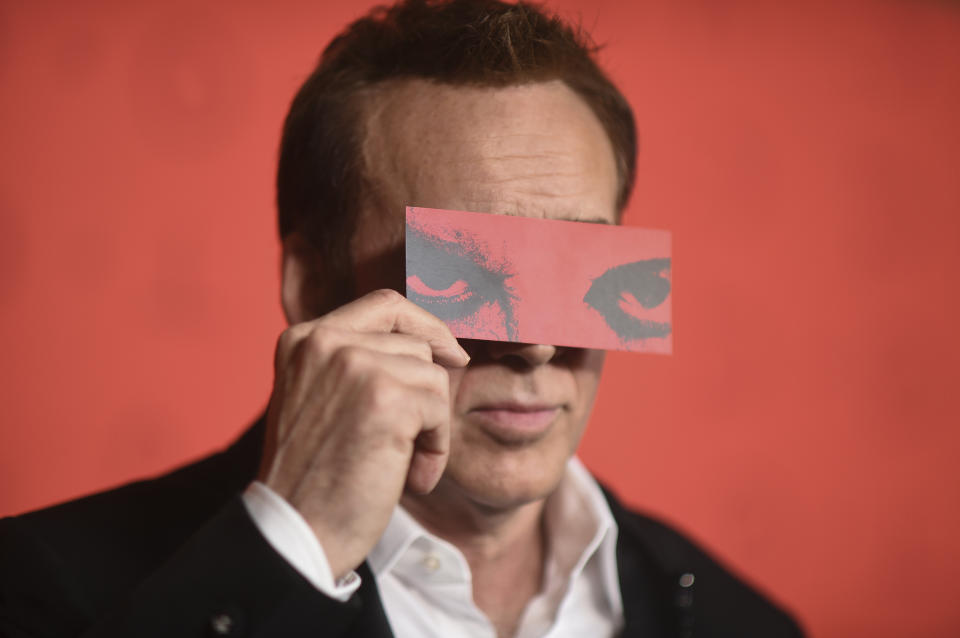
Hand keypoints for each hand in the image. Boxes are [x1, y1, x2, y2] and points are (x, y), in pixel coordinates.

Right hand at [258, 289, 468, 578]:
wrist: (295, 531)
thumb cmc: (314, 476)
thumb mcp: (320, 399)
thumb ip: (355, 363)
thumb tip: (431, 343)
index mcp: (303, 338)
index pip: (385, 305)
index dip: (427, 326)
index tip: (452, 355)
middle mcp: (324, 341)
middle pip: (416, 345)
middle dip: (425, 397)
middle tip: (409, 444)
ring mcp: (354, 364)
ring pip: (432, 377)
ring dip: (431, 427)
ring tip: (403, 465)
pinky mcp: (384, 396)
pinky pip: (439, 409)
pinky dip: (436, 448)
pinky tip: (410, 478)